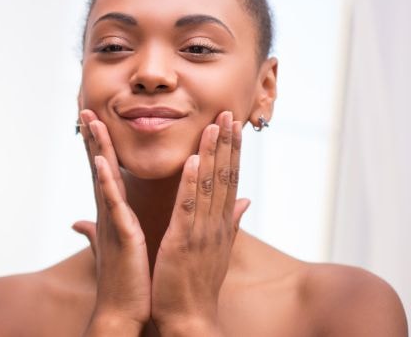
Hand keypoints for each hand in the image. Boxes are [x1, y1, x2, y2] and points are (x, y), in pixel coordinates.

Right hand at [72, 109, 149, 335]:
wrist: (122, 313)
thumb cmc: (122, 282)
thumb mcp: (112, 249)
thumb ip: (95, 232)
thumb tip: (78, 224)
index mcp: (113, 214)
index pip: (105, 171)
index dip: (99, 145)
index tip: (95, 120)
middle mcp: (108, 213)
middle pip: (98, 166)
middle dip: (93, 136)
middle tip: (86, 106)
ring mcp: (112, 222)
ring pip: (102, 176)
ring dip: (96, 147)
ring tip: (91, 119)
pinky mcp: (120, 235)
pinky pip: (111, 203)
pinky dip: (105, 181)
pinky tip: (99, 161)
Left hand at [150, 111, 249, 335]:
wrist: (189, 321)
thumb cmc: (196, 286)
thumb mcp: (216, 250)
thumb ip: (231, 222)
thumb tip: (245, 201)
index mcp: (220, 225)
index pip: (229, 181)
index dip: (232, 151)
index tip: (233, 124)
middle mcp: (216, 225)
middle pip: (225, 177)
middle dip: (227, 143)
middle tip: (229, 111)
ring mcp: (202, 233)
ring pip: (209, 186)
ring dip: (212, 153)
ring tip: (214, 124)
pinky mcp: (183, 243)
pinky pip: (188, 209)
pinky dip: (190, 184)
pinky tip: (192, 161)